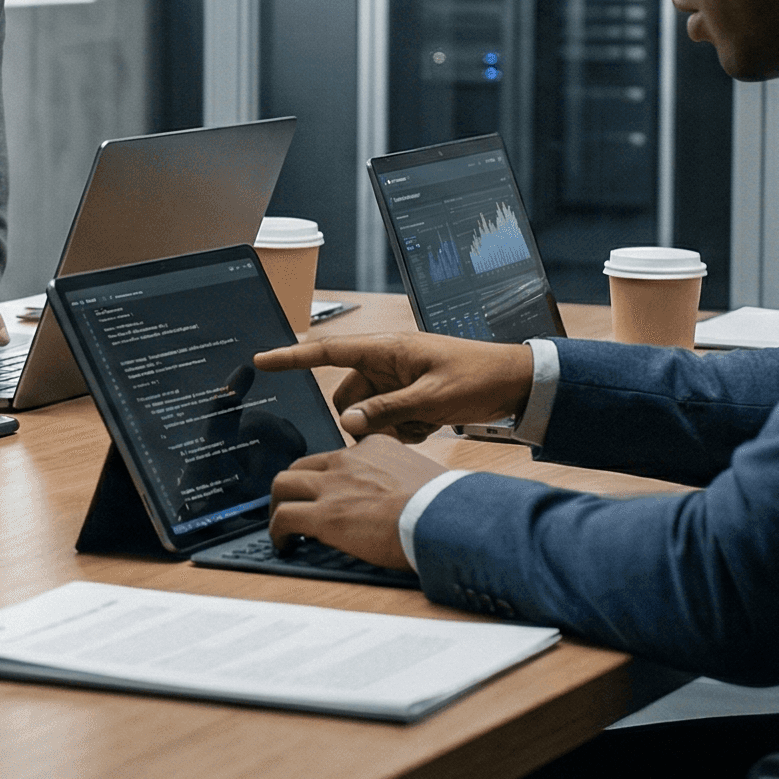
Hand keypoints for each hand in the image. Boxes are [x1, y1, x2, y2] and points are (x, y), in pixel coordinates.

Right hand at [252, 332, 533, 442]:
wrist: (517, 383)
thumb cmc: (477, 378)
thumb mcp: (431, 399)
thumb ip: (386, 412)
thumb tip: (346, 425)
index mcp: (387, 349)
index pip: (328, 351)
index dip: (293, 357)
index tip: (261, 360)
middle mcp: (387, 362)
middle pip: (349, 397)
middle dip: (366, 418)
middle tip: (402, 425)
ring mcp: (398, 380)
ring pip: (369, 414)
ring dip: (390, 427)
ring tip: (426, 424)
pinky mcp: (410, 397)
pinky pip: (390, 421)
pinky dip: (406, 429)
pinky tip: (434, 425)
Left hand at [267, 438, 445, 569]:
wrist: (446, 518)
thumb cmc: (443, 505)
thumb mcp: (420, 476)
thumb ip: (399, 479)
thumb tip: (399, 499)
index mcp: (373, 447)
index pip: (335, 456)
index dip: (325, 477)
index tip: (326, 490)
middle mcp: (348, 460)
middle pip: (301, 466)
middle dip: (293, 486)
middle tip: (294, 503)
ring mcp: (333, 486)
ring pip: (282, 485)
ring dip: (278, 504)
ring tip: (281, 522)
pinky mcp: (325, 515)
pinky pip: (284, 517)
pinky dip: (277, 531)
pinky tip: (284, 542)